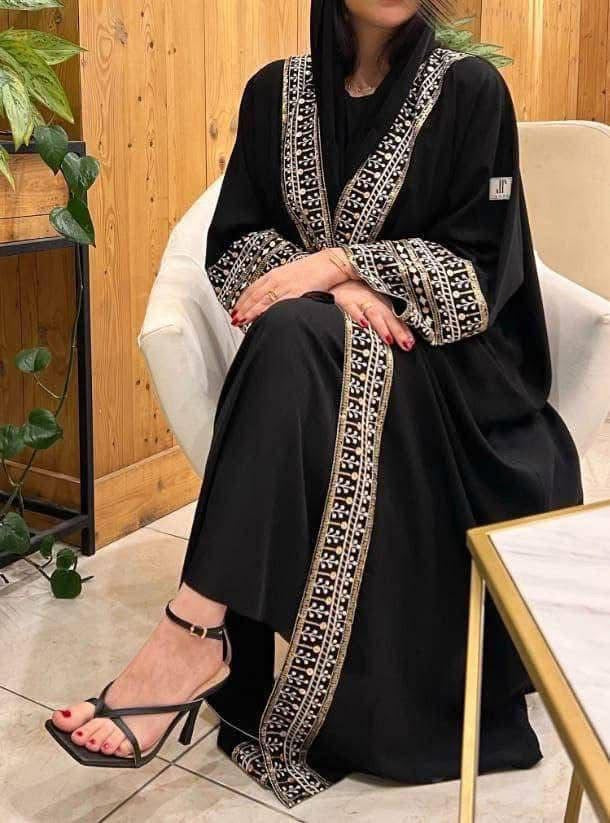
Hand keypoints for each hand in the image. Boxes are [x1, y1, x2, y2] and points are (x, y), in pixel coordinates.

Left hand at [232, 248, 352, 325]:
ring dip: (251, 311)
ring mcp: (286, 285)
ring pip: (263, 300)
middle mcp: (277, 279)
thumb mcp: (291, 276)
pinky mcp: (297, 291)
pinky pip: (280, 303)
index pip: (253, 289)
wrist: (330, 263)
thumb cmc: (313, 270)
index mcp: (274, 274)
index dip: (242, 301)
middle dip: (243, 308)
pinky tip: (262, 317)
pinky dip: (269, 311)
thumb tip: (271, 299)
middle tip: (234, 319)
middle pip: (255, 295)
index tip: (235, 310)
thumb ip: (280, 286)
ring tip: (241, 321)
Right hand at [331, 280, 415, 351]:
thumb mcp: (370, 301)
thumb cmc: (354, 290)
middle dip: (398, 332)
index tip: (412, 344)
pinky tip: (364, 324)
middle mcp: (373, 301)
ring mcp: (359, 300)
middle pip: (388, 317)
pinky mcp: (344, 299)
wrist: (336, 275)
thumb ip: (382, 317)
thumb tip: (394, 335)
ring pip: (373, 313)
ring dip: (382, 326)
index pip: (395, 318)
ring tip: (389, 339)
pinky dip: (358, 315)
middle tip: (407, 345)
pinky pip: (351, 307)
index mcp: (381, 302)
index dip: (404, 331)